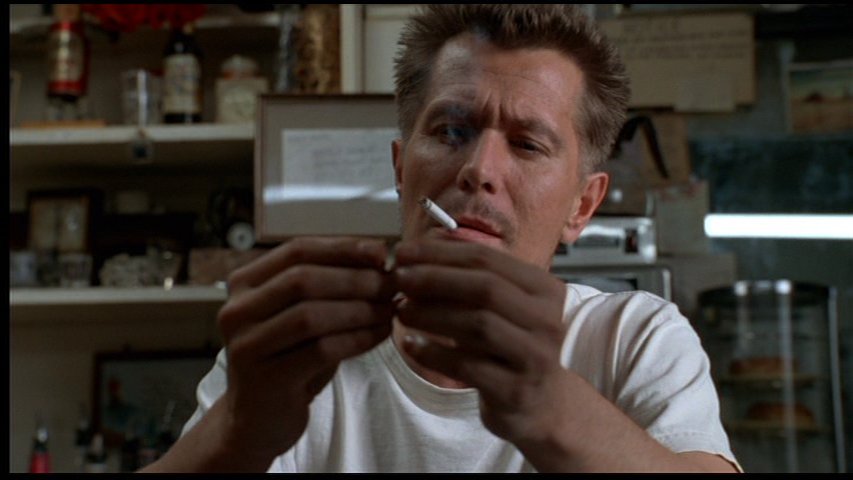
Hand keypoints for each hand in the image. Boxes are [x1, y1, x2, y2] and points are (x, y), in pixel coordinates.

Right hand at [216, 237, 395, 465]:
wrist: (259, 420)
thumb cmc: (290, 356)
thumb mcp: (302, 312)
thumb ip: (328, 284)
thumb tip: (378, 256)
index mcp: (244, 284)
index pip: (296, 250)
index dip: (341, 248)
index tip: (380, 251)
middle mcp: (236, 311)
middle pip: (303, 280)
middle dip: (355, 279)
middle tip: (391, 284)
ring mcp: (246, 346)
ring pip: (310, 315)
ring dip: (359, 309)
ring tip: (389, 309)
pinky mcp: (263, 379)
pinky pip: (320, 350)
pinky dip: (357, 339)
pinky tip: (380, 334)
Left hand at [392, 239, 571, 446]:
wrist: (543, 405)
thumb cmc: (513, 346)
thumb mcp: (505, 307)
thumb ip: (473, 277)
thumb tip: (425, 246)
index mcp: (544, 289)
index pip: (487, 259)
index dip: (440, 253)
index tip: (402, 252)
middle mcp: (547, 319)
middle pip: (485, 288)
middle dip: (434, 279)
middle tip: (397, 279)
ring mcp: (535, 356)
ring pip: (477, 325)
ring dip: (431, 315)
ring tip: (400, 311)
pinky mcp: (515, 390)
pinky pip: (467, 366)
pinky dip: (433, 354)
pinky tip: (411, 346)